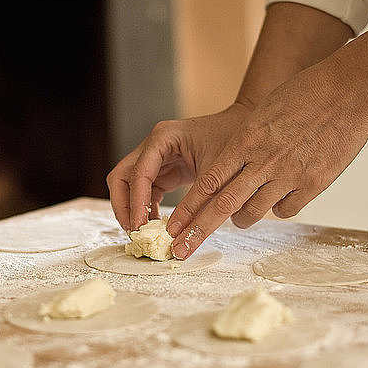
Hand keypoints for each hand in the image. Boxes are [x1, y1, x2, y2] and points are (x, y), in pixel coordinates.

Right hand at [107, 103, 250, 233]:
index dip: (136, 202)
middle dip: (124, 206)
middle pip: (121, 178)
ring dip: (132, 210)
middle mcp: (153, 146)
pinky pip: (144, 192)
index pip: (138, 172)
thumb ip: (199, 205)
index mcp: (163, 137)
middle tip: (135, 231)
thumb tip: (184, 236)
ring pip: (128, 186)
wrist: (246, 131)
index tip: (140, 226)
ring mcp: (154, 158)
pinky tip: (157, 225)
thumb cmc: (234, 142)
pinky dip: (145, 209)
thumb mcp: (218, 175)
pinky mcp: (162, 171)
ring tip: (144, 233)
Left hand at [168, 60, 367, 258]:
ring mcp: (289, 174)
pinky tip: (278, 201)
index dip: (188, 208)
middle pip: (223, 205)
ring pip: (253, 212)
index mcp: (244, 141)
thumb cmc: (302, 95)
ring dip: (240, 220)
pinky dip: (277, 210)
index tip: (173, 226)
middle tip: (181, 249)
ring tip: (238, 220)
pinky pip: (285, 210)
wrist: (348, 90)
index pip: (207, 183)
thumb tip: (228, 170)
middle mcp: (263, 161)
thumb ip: (242, 145)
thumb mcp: (261, 114)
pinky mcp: (313, 184)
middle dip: (198, 230)